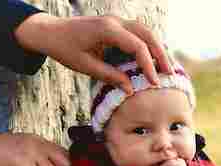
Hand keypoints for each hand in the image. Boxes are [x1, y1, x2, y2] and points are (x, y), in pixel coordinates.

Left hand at [14, 13, 171, 93]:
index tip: (154, 84)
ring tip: (167, 69)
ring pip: (146, 32)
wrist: (50, 31)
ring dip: (158, 49)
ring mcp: (117, 21)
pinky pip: (139, 34)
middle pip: (148, 34)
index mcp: (107, 29)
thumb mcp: (85, 66)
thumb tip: (131, 89)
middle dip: (161, 55)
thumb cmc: (64, 48)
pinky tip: (154, 61)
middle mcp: (115, 21)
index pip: (137, 46)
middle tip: (170, 75)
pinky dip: (149, 47)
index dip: (149, 66)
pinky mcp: (117, 26)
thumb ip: (109, 76)